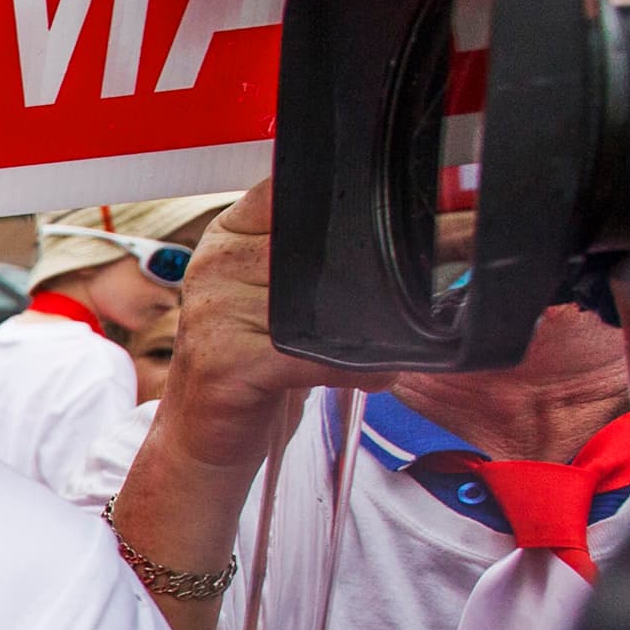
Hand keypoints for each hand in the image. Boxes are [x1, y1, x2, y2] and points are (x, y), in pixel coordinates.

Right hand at [150, 182, 392, 474]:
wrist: (199, 436)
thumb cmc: (249, 364)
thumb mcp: (270, 296)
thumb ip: (308, 258)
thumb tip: (406, 227)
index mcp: (230, 235)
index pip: (297, 192)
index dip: (352, 205)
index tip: (406, 217)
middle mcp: (217, 264)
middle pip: (319, 251)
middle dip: (383, 270)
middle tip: (430, 279)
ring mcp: (217, 311)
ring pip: (323, 305)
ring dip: (377, 328)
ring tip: (396, 341)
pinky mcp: (228, 362)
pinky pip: (316, 356)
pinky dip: (360, 368)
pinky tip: (375, 375)